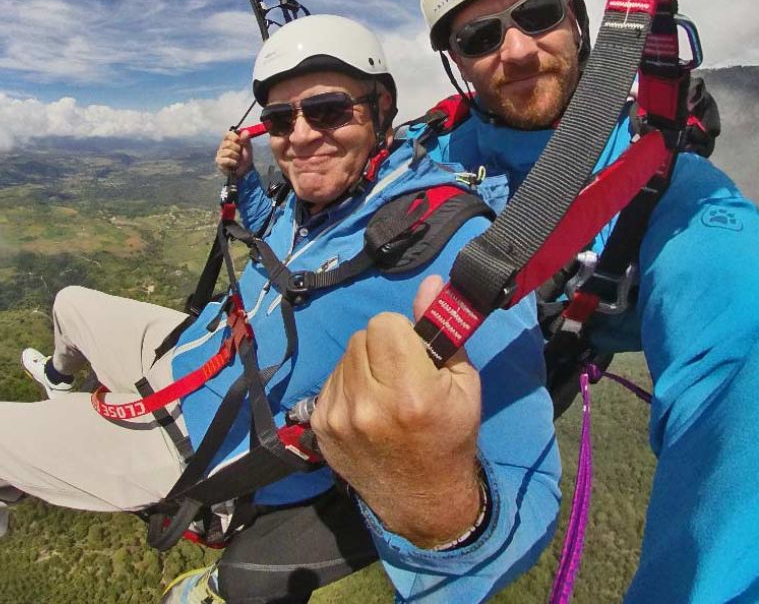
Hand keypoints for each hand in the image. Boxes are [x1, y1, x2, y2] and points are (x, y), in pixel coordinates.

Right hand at [215, 129, 253, 178]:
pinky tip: (234, 164)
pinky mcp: (219, 161)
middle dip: (237, 149)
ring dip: (236, 157)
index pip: (228, 134)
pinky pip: (226, 160)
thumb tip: (246, 131)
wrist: (245, 170)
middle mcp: (223, 146)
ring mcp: (220, 154)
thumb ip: (246, 140)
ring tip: (237, 159)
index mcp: (229, 140)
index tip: (239, 140)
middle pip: (228, 143)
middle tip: (239, 153)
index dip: (234, 136)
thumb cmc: (245, 158)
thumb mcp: (248, 148)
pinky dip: (233, 163)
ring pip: (228, 152)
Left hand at [311, 274, 482, 547]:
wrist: (423, 501)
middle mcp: (368, 404)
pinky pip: (331, 379)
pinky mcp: (320, 426)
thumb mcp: (463, 383)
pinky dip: (348, 385)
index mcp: (409, 393)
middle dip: (382, 346)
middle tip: (400, 373)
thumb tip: (431, 283)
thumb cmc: (451, 437)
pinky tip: (366, 408)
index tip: (412, 352)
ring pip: (345, 356)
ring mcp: (339, 417)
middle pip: (363, 336)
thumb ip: (442, 330)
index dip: (401, 333)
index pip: (384, 323)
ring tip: (384, 393)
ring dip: (364, 366)